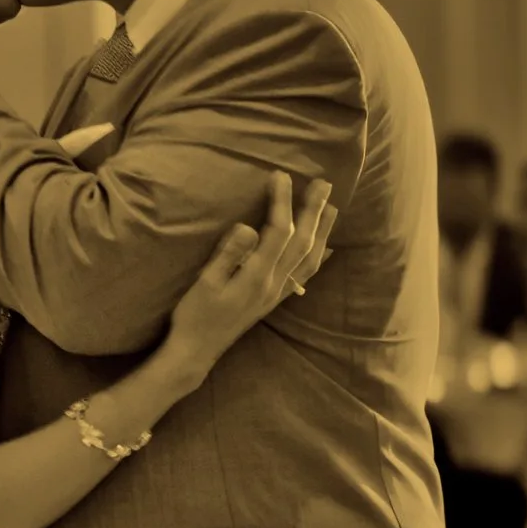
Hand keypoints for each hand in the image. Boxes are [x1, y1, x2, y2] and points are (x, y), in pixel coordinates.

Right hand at [162, 174, 335, 375]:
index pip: (277, 232)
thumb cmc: (194, 315)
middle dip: (313, 210)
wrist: (197, 351)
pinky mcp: (274, 299)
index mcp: (256, 276)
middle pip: (301, 242)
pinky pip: (304, 275)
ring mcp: (276, 293)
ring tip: (332, 207)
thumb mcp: (204, 282)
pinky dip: (318, 258)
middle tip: (324, 183)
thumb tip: (248, 227)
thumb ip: (227, 254)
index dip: (281, 202)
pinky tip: (326, 249)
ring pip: (309, 258)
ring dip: (322, 231)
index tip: (280, 176)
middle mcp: (273, 284)